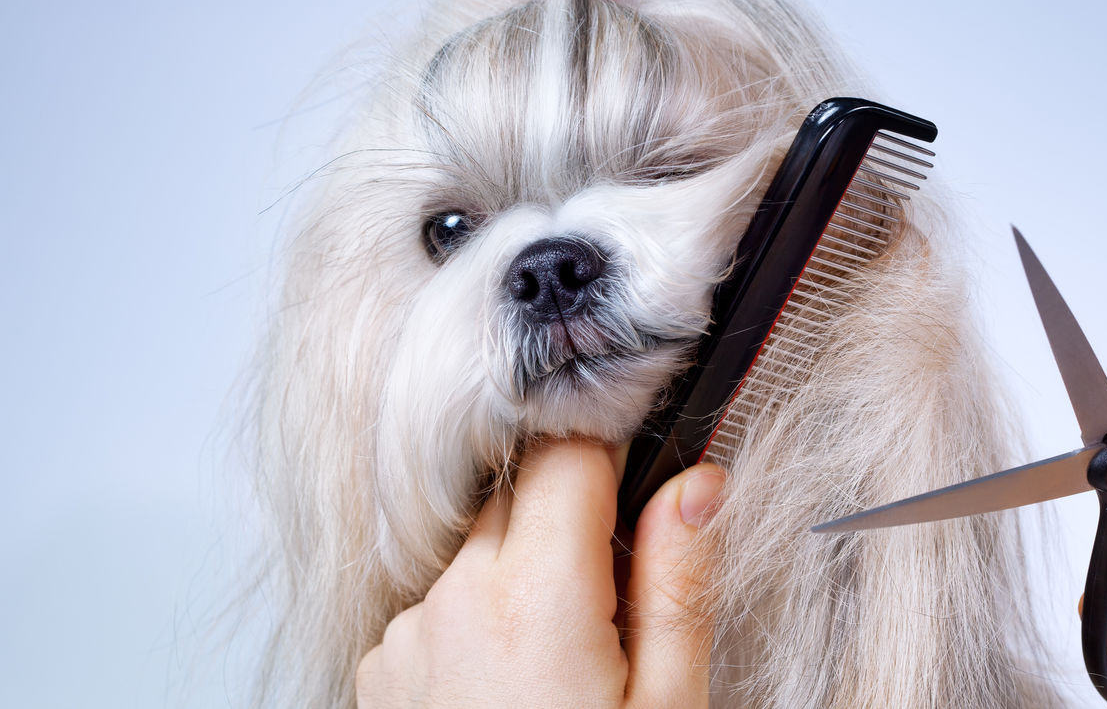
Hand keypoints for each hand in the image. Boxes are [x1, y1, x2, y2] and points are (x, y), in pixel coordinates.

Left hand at [356, 439, 724, 707]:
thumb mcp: (667, 707)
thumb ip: (678, 584)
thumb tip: (696, 482)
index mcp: (534, 599)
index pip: (567, 454)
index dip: (614, 460)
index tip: (640, 495)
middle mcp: (453, 600)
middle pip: (517, 494)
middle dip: (569, 518)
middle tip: (612, 601)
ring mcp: (407, 636)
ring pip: (476, 547)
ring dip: (520, 568)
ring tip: (558, 656)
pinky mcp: (380, 669)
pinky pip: (439, 601)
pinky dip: (477, 615)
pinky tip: (509, 683)